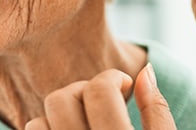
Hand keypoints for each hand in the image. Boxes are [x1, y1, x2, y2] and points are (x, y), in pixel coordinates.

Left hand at [25, 65, 174, 129]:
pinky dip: (47, 129)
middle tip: (104, 102)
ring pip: (37, 122)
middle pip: (61, 100)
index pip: (99, 92)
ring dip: (61, 114)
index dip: (112, 78)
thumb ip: (158, 113)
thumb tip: (145, 71)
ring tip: (85, 121)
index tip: (124, 86)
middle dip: (83, 91)